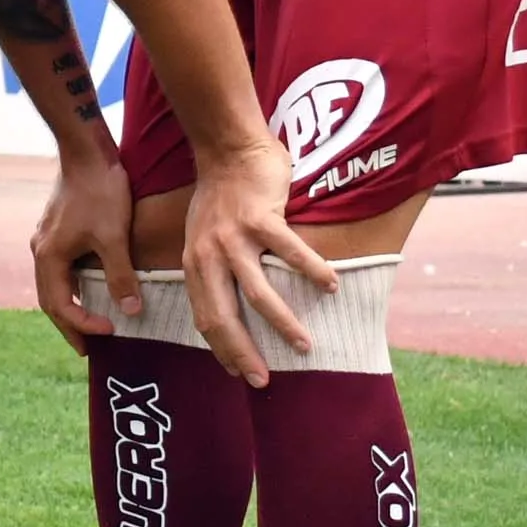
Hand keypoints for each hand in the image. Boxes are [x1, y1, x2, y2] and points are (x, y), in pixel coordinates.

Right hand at [28, 151, 134, 354]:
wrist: (86, 150)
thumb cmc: (100, 191)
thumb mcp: (114, 237)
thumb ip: (121, 276)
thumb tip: (131, 311)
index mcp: (49, 257)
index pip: (61, 306)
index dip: (84, 324)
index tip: (110, 332)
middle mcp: (41, 251)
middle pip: (51, 300)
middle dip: (70, 325)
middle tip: (87, 348)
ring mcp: (45, 239)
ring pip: (54, 284)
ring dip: (70, 306)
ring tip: (89, 323)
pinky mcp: (56, 230)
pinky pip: (59, 268)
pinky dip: (72, 286)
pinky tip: (89, 288)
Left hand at [177, 137, 332, 387]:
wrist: (228, 147)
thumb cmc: (221, 196)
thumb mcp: (202, 238)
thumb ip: (213, 269)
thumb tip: (233, 306)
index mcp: (195, 264)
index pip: (206, 318)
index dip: (222, 349)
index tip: (240, 374)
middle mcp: (209, 255)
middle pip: (224, 316)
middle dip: (243, 353)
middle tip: (263, 379)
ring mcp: (234, 237)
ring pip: (257, 293)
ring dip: (282, 323)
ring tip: (304, 344)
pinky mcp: (260, 217)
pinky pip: (290, 252)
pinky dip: (313, 271)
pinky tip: (331, 286)